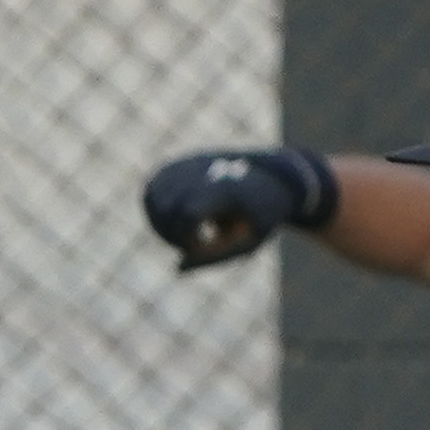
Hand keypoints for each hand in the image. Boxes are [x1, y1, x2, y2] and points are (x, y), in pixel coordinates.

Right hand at [142, 146, 336, 270]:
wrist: (277, 177)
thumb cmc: (263, 217)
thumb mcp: (247, 244)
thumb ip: (213, 257)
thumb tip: (178, 267)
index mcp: (227, 188)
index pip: (188, 213)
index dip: (187, 239)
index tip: (203, 247)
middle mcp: (206, 169)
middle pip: (167, 208)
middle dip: (171, 235)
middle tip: (192, 246)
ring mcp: (191, 163)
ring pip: (153, 197)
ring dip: (160, 224)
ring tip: (182, 235)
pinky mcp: (180, 164)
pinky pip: (152, 190)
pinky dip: (156, 211)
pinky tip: (172, 222)